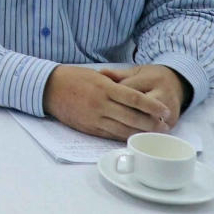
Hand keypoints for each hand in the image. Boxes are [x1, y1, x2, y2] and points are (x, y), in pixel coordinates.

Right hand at [43, 64, 174, 139]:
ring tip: (154, 134)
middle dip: (152, 123)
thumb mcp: (96, 76)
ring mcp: (95, 118)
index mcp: (104, 88)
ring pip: (123, 129)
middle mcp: (101, 104)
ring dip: (141, 132)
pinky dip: (125, 136)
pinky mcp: (89, 128)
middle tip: (165, 126)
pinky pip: (111, 134)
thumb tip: (135, 97)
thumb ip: (115, 86)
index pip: (135, 98)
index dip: (153, 106)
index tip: (165, 110)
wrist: (49, 88)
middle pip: (133, 116)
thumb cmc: (73, 77)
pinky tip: (135, 136)